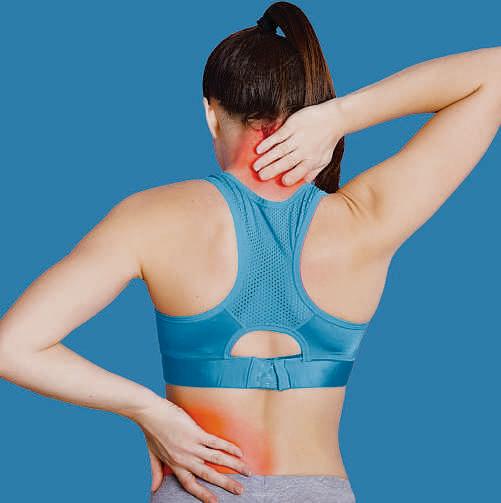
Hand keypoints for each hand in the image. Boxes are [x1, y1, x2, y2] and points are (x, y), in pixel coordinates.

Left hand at [133, 397, 250, 502]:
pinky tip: (239, 451)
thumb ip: (156, 472)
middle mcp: (185, 458)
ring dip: (233, 466)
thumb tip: (154, 489)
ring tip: (246, 470)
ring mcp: (191, 446)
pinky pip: (216, 443)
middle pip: (208, 475)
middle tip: (240, 490)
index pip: (191, 484)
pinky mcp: (196, 433)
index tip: (215, 502)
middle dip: (226, 483)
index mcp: (175, 465)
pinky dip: (229, 447)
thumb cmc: (151, 431)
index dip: (203, 494)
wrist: (150, 413)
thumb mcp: (153, 455)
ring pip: (217, 460)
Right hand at [253, 98, 343, 184]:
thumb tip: (303, 183)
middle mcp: (304, 150)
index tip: (280, 182)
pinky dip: (268, 143)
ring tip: (255, 166)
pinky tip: (259, 149)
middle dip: (272, 170)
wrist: (334, 118)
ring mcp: (297, 137)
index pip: (299, 172)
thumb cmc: (327, 141)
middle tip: (260, 177)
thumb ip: (313, 172)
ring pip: (279, 150)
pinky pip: (278, 136)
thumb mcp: (324, 159)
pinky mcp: (292, 125)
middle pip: (286, 162)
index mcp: (312, 160)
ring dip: (266, 159)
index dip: (290, 178)